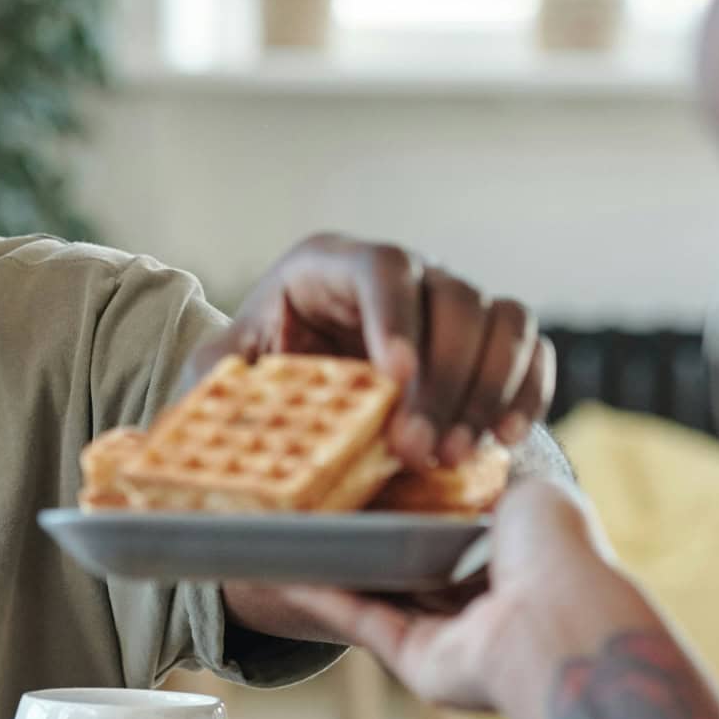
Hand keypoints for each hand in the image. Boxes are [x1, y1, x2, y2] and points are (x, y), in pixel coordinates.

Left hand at [197, 235, 554, 466]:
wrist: (300, 398)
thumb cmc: (258, 379)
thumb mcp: (220, 377)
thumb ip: (212, 386)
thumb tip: (190, 423)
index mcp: (329, 266)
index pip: (380, 268)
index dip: (394, 318)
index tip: (394, 377)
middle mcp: (402, 274)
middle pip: (451, 299)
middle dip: (442, 379)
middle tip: (421, 448)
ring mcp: (451, 303)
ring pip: (501, 320)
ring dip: (487, 389)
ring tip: (457, 452)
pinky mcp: (487, 341)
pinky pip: (528, 348)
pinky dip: (527, 390)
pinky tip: (503, 437)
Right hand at [273, 481, 623, 717]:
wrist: (557, 617)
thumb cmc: (557, 550)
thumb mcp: (532, 490)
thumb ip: (493, 476)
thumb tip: (466, 453)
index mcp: (514, 561)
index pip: (454, 530)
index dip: (414, 504)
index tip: (372, 475)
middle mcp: (481, 603)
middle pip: (413, 566)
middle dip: (371, 539)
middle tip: (323, 500)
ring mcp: (448, 638)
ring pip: (381, 596)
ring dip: (337, 570)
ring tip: (292, 531)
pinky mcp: (416, 661)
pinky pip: (363, 623)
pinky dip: (325, 598)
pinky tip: (286, 570)